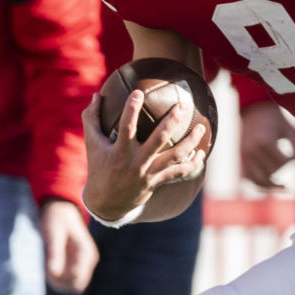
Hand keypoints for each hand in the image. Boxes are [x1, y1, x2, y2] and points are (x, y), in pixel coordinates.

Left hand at [41, 199, 97, 293]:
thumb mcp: (53, 235)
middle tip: (46, 269)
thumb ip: (54, 254)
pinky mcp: (75, 262)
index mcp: (86, 254)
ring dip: (57, 280)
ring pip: (71, 284)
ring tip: (46, 265)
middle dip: (59, 282)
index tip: (48, 269)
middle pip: (76, 286)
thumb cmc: (57, 219)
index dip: (61, 280)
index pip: (78, 280)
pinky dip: (56, 276)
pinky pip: (67, 277)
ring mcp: (82, 262)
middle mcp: (88, 261)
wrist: (61, 208)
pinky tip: (48, 264)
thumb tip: (54, 274)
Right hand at [81, 91, 207, 222]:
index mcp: (119, 151)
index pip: (126, 127)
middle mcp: (136, 162)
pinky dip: (193, 163)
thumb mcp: (92, 143)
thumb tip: (97, 95)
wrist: (107, 202)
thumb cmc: (99, 166)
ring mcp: (150, 173)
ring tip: (202, 128)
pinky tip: (201, 152)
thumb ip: (92, 118)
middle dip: (173, 121)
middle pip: (159, 139)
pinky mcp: (158, 181)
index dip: (131, 109)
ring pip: (176, 156)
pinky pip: (180, 172)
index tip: (138, 92)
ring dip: (191, 142)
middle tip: (183, 106)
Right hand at [238, 102, 294, 187]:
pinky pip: (246, 177)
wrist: (249, 106)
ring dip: (270, 185)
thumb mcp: (287, 127)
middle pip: (270, 172)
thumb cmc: (271, 115)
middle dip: (282, 170)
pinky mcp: (239, 157)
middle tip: (289, 165)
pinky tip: (268, 184)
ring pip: (257, 179)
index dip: (292, 162)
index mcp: (265, 141)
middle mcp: (251, 149)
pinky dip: (256, 182)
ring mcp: (243, 154)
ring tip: (282, 187)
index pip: (282, 162)